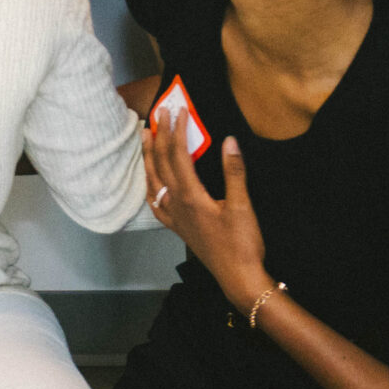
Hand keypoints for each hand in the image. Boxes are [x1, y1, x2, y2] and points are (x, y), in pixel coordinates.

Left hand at [145, 108, 271, 312]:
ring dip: (149, 157)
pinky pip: (157, 204)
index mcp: (191, 196)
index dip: (177, 130)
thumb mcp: (242, 206)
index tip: (178, 110)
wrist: (238, 278)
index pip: (179, 155)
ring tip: (145, 138)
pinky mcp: (179, 229)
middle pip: (162, 164)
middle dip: (159, 136)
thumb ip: (234, 171)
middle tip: (157, 114)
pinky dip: (151, 187)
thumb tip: (229, 140)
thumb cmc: (243, 243)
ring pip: (154, 181)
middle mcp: (177, 205)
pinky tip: (150, 183)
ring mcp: (175, 218)